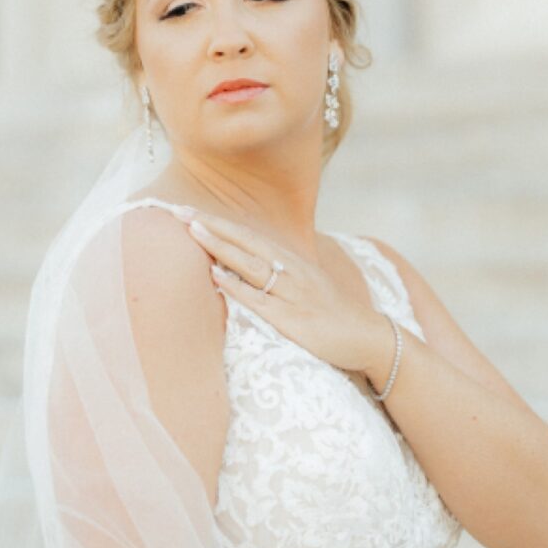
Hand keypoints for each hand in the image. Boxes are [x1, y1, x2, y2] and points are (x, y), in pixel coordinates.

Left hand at [186, 214, 395, 387]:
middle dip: (212, 225)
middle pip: (247, 242)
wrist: (369, 337)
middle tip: (178, 209)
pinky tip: (217, 276)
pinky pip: (260, 300)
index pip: (249, 236)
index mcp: (294, 262)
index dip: (219, 223)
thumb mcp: (307, 287)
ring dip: (222, 247)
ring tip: (193, 231)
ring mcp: (293, 294)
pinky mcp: (292, 320)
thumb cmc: (334, 314)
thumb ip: (279, 275)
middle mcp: (293, 271)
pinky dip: (237, 286)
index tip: (187, 210)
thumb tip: (244, 269)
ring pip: (251, 265)